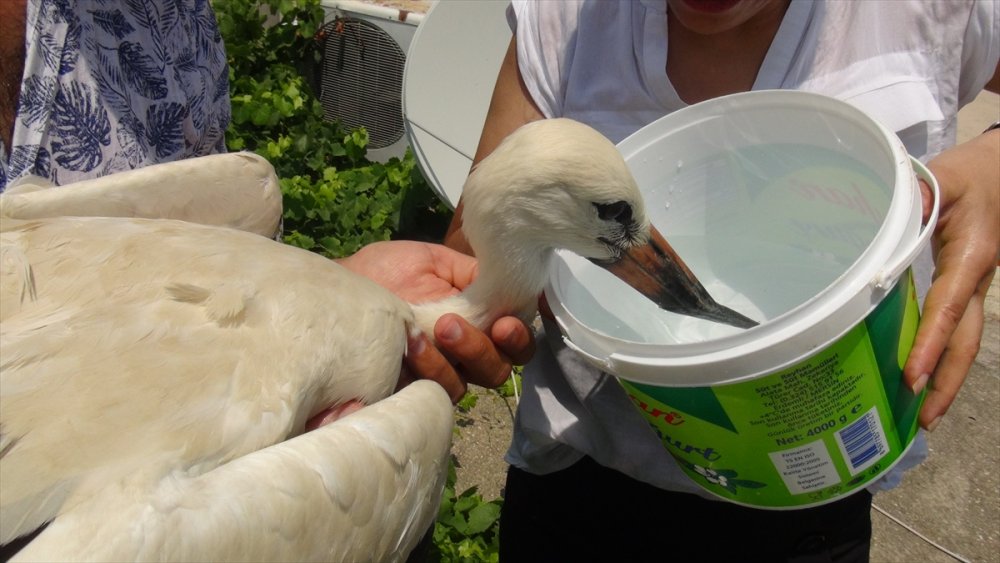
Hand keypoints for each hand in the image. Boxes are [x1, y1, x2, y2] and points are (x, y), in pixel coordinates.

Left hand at [339, 241, 535, 401]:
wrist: (336, 290)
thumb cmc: (381, 272)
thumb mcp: (431, 260)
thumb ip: (473, 271)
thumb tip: (509, 279)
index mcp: (476, 318)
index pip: (514, 337)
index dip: (520, 333)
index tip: (506, 321)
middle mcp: (464, 351)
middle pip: (500, 366)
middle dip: (486, 346)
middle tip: (456, 323)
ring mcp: (440, 372)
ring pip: (471, 381)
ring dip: (460, 355)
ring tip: (436, 328)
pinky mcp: (413, 391)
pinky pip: (436, 393)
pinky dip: (431, 369)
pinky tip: (413, 344)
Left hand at [906, 129, 998, 430]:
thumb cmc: (970, 174)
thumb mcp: (943, 177)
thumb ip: (918, 196)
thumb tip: (889, 223)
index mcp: (972, 257)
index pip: (949, 308)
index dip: (931, 344)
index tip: (912, 376)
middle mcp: (978, 280)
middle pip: (965, 341)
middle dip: (945, 381)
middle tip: (923, 418)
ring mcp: (975, 288)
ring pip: (964, 340)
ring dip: (945, 376)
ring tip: (922, 413)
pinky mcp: (966, 288)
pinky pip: (955, 327)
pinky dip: (940, 354)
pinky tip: (921, 376)